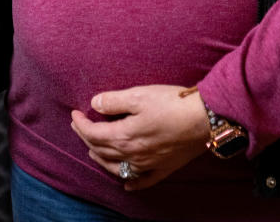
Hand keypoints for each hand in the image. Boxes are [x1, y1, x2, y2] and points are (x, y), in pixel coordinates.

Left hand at [70, 85, 211, 190]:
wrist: (205, 118)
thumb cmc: (173, 103)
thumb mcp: (140, 94)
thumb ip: (114, 101)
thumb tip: (94, 103)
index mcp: (124, 136)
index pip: (93, 133)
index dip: (81, 124)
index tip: (74, 113)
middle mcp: (132, 154)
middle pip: (102, 150)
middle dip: (86, 137)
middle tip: (79, 126)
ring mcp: (147, 164)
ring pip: (117, 167)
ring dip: (101, 159)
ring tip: (93, 151)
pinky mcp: (163, 168)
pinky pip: (143, 181)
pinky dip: (131, 182)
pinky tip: (126, 184)